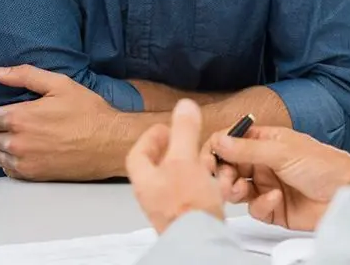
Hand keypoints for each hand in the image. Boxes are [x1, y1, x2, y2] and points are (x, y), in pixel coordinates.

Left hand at [0, 64, 119, 179]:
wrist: (110, 143)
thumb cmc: (88, 112)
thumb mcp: (60, 84)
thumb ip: (26, 75)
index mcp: (20, 117)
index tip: (4, 107)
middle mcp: (16, 142)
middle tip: (14, 120)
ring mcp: (24, 161)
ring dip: (2, 144)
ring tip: (19, 135)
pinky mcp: (33, 176)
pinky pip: (8, 169)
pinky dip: (11, 160)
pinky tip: (26, 150)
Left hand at [127, 99, 223, 233]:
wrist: (201, 241)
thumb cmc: (187, 206)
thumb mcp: (185, 159)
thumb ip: (184, 131)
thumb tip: (184, 106)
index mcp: (145, 180)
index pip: (138, 154)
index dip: (150, 138)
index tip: (163, 128)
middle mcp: (153, 196)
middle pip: (155, 168)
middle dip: (169, 151)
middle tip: (180, 141)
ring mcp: (168, 208)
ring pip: (172, 181)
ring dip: (185, 167)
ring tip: (199, 158)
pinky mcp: (186, 217)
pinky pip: (187, 195)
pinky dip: (197, 183)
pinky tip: (211, 182)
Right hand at [202, 127, 349, 230]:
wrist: (348, 193)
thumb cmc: (324, 164)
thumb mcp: (282, 151)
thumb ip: (248, 149)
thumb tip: (219, 141)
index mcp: (263, 141)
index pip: (229, 141)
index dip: (215, 150)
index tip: (206, 161)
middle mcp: (261, 162)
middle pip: (227, 167)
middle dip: (222, 174)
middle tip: (224, 181)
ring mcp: (265, 185)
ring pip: (235, 190)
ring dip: (234, 190)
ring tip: (240, 191)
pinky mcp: (272, 208)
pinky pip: (254, 208)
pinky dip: (260, 205)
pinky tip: (274, 199)